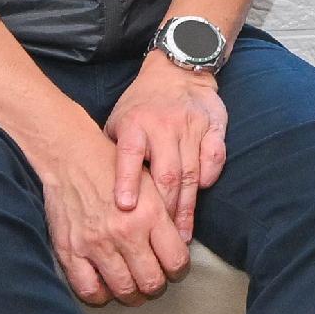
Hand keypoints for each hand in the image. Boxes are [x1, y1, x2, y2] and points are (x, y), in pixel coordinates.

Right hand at [28, 108, 186, 304]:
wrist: (71, 157)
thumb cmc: (114, 169)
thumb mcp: (150, 185)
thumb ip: (165, 217)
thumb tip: (180, 246)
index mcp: (150, 215)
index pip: (176, 260)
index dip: (179, 270)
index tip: (173, 269)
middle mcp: (125, 232)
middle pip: (152, 282)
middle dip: (156, 286)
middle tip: (153, 281)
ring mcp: (96, 244)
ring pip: (124, 290)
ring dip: (133, 295)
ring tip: (132, 288)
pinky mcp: (71, 251)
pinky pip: (89, 290)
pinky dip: (101, 296)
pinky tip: (105, 287)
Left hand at [108, 55, 233, 245]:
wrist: (177, 72)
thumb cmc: (141, 106)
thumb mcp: (118, 123)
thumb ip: (113, 155)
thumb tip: (100, 197)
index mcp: (134, 124)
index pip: (129, 155)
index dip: (128, 181)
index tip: (125, 208)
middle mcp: (163, 125)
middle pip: (166, 174)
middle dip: (165, 210)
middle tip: (162, 241)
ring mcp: (191, 125)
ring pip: (190, 173)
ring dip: (187, 206)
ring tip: (182, 234)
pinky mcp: (214, 126)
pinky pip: (214, 157)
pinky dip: (208, 177)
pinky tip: (200, 195)